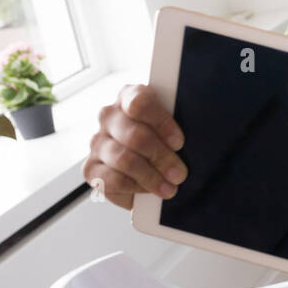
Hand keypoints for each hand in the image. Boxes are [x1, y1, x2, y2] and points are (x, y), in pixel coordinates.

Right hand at [82, 84, 186, 209]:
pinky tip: (149, 191)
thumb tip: (196, 137)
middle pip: (135, 135)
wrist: (151, 169)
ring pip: (124, 159)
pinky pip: (111, 180)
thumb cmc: (168, 143)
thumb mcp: (177, 128)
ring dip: (151, 176)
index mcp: (130, 97)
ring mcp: (97, 142)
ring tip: (170, 188)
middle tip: (180, 174)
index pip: (140, 101)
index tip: (180, 143)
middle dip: (162, 157)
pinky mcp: (91, 168)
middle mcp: (109, 116)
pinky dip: (134, 187)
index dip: (162, 123)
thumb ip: (182, 123)